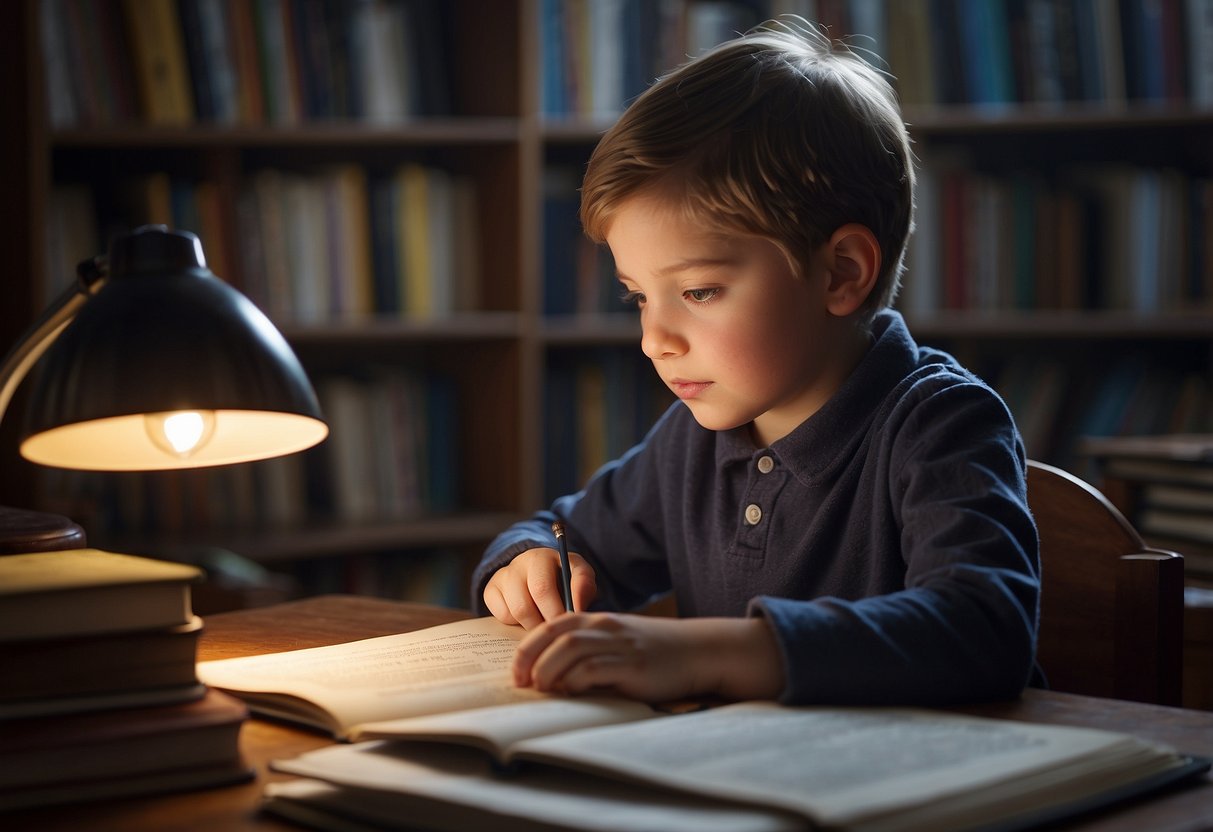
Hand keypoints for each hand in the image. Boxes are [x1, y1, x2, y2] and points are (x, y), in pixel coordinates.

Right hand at [483, 547, 596, 628]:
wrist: (541, 573)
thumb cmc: (564, 577)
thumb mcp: (579, 575)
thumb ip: (583, 586)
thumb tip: (576, 608)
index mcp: (542, 557)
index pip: (543, 589)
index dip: (555, 611)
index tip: (567, 625)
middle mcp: (518, 563)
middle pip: (525, 605)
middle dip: (544, 624)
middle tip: (557, 634)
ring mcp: (502, 576)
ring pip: (515, 613)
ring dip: (533, 626)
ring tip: (547, 627)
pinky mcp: (490, 590)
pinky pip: (501, 615)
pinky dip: (516, 623)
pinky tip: (528, 619)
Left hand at [512, 613, 785, 702]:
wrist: (698, 651)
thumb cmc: (655, 652)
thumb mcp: (619, 643)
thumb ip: (590, 652)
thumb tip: (553, 679)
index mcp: (598, 619)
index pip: (551, 625)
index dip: (528, 648)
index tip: (517, 672)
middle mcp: (605, 626)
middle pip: (554, 636)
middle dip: (530, 660)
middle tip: (522, 685)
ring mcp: (619, 644)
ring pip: (569, 649)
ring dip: (549, 670)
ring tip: (543, 690)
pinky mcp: (633, 664)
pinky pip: (594, 668)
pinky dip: (576, 679)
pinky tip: (571, 692)